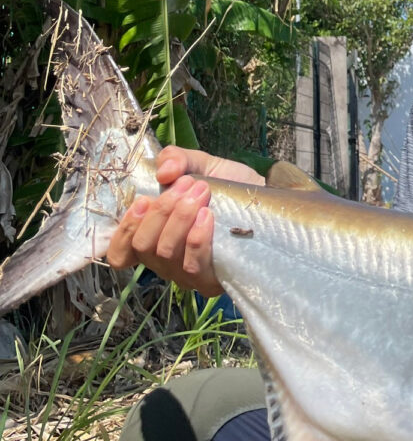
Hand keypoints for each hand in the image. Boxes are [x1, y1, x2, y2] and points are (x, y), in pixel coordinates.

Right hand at [105, 146, 262, 295]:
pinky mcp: (209, 281)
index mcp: (153, 236)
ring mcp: (185, 274)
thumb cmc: (227, 186)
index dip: (125, 230)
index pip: (120, 253)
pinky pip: (192, 264)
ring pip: (165, 253)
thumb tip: (164, 172)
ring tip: (202, 191)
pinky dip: (196, 237)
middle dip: (162, 211)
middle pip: (143, 247)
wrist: (265, 199)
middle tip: (189, 184)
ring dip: (180, 217)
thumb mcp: (200, 164)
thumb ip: (177, 159)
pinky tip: (208, 215)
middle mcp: (164, 261)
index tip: (144, 201)